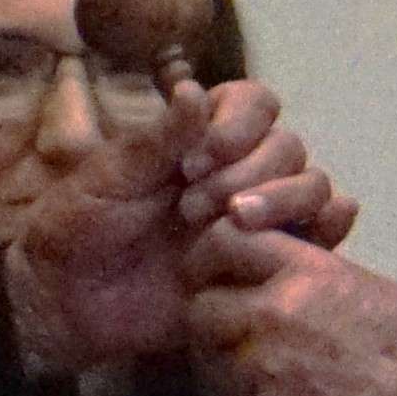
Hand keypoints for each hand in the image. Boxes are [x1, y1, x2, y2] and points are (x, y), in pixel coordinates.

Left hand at [9, 78, 353, 371]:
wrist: (69, 306)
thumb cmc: (77, 230)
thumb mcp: (105, 178)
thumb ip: (157, 139)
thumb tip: (194, 89)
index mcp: (198, 139)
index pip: (254, 104)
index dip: (238, 124)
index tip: (193, 161)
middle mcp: (236, 171)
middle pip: (287, 146)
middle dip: (250, 171)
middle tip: (193, 206)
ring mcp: (255, 218)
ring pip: (311, 185)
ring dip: (284, 198)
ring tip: (234, 227)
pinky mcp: (267, 264)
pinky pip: (320, 235)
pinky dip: (327, 227)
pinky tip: (306, 235)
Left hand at [184, 225, 396, 395]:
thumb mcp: (364, 289)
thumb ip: (313, 279)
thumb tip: (285, 280)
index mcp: (304, 272)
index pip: (226, 241)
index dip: (212, 257)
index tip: (218, 272)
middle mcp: (273, 311)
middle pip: (202, 307)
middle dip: (212, 323)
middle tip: (230, 336)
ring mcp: (263, 366)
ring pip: (209, 362)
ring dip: (223, 370)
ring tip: (251, 379)